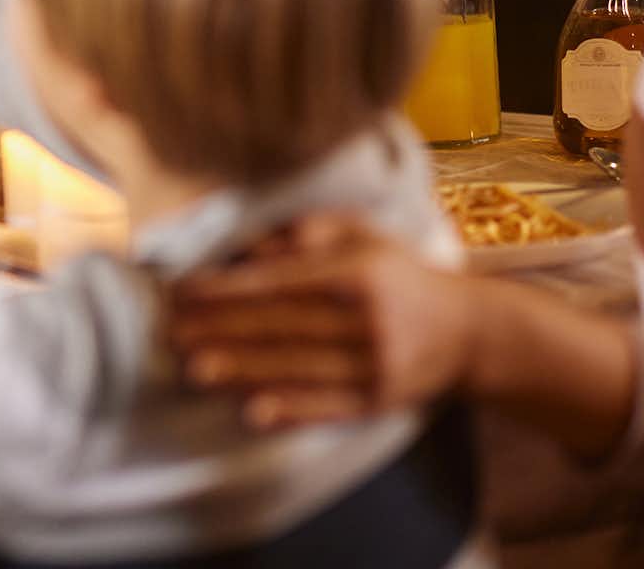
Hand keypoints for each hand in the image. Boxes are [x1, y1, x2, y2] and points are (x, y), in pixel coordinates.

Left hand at [164, 213, 478, 428]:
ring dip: (241, 369)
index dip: (228, 289)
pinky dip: (288, 409)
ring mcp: (375, 365)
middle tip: (173, 334)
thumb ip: (311, 232)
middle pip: (281, 326)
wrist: (470, 333)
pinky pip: (326, 407)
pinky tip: (251, 410)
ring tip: (195, 368)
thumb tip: (254, 248)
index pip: (280, 283)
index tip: (184, 293)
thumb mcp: (366, 236)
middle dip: (221, 330)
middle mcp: (367, 319)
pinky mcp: (380, 403)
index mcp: (358, 272)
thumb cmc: (401, 275)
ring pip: (297, 368)